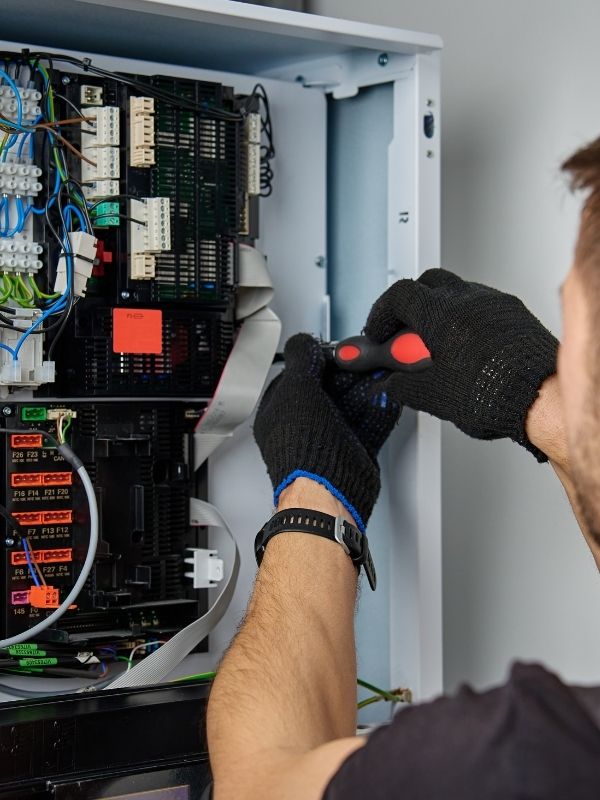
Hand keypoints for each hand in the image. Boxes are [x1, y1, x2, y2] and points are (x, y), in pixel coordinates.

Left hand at [253, 333, 401, 529]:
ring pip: (351, 405)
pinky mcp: (354, 451)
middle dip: (348, 373)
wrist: (328, 492)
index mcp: (279, 412)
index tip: (336, 350)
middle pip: (328, 389)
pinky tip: (388, 395)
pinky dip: (381, 409)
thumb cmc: (304, 449)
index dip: (318, 359)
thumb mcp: (296, 388)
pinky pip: (369, 423)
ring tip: (379, 372)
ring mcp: (329, 439)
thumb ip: (301, 359)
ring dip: (367, 388)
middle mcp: (303, 426)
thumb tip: (304, 342)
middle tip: (362, 360)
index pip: (297, 375)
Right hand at [364, 268, 558, 460]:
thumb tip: (390, 384)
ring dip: (440, 311)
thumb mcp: (432, 395)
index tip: (378, 333)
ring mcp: (495, 303)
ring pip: (457, 291)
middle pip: (427, 283)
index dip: (382, 314)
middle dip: (410, 306)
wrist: (542, 400)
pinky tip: (465, 348)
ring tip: (436, 345)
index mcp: (442, 314)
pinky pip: (483, 304)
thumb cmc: (495, 394)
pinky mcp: (515, 314)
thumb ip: (401, 385)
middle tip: (404, 335)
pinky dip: (466, 319)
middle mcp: (469, 300)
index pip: (399, 295)